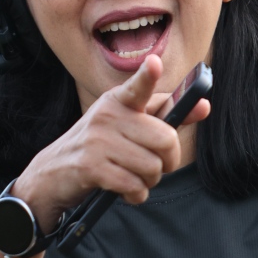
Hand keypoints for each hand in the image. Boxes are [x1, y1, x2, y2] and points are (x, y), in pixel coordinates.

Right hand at [12, 55, 208, 231]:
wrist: (53, 174)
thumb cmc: (100, 146)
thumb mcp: (127, 124)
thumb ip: (166, 115)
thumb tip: (204, 106)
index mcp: (118, 101)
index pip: (137, 87)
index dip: (147, 76)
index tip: (155, 63)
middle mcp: (107, 116)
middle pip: (166, 140)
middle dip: (168, 161)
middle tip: (156, 165)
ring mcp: (98, 141)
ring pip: (153, 167)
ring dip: (150, 181)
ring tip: (133, 176)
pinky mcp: (92, 167)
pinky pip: (134, 185)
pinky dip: (136, 194)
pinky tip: (125, 190)